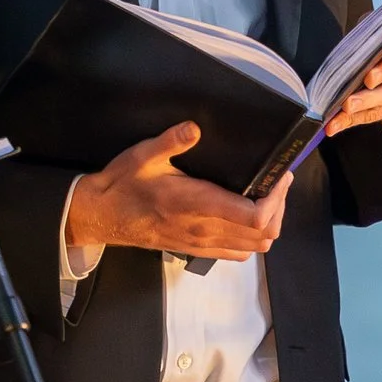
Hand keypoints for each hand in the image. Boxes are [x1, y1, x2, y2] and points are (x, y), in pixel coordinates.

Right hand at [65, 123, 292, 261]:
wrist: (101, 217)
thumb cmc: (123, 184)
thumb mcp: (143, 156)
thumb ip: (170, 141)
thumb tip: (194, 128)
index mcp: (198, 205)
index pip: (256, 217)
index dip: (277, 200)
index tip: (280, 176)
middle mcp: (205, 229)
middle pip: (264, 235)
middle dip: (279, 208)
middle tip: (277, 182)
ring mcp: (202, 243)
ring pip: (254, 248)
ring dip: (269, 224)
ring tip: (267, 198)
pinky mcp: (197, 250)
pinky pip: (237, 253)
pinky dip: (252, 238)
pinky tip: (247, 216)